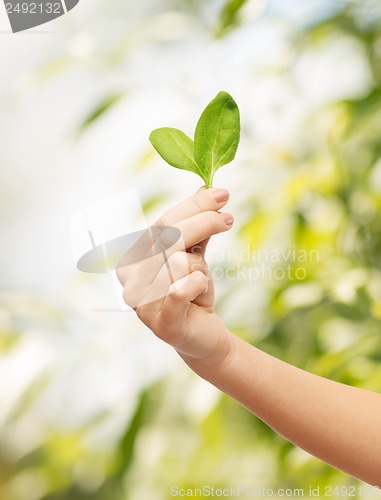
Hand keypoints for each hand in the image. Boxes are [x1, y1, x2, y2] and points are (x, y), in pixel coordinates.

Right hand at [116, 187, 233, 364]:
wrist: (205, 336)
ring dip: (199, 267)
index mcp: (133, 259)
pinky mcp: (162, 324)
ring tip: (202, 279)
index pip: (162, 224)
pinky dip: (196, 284)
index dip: (192, 206)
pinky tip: (200, 287)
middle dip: (203, 222)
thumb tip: (206, 187)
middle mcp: (130, 280)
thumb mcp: (194, 255)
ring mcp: (143, 303)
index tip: (221, 194)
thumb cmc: (194, 292)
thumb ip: (196, 226)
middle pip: (168, 237)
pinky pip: (180, 290)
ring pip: (179, 262)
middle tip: (228, 218)